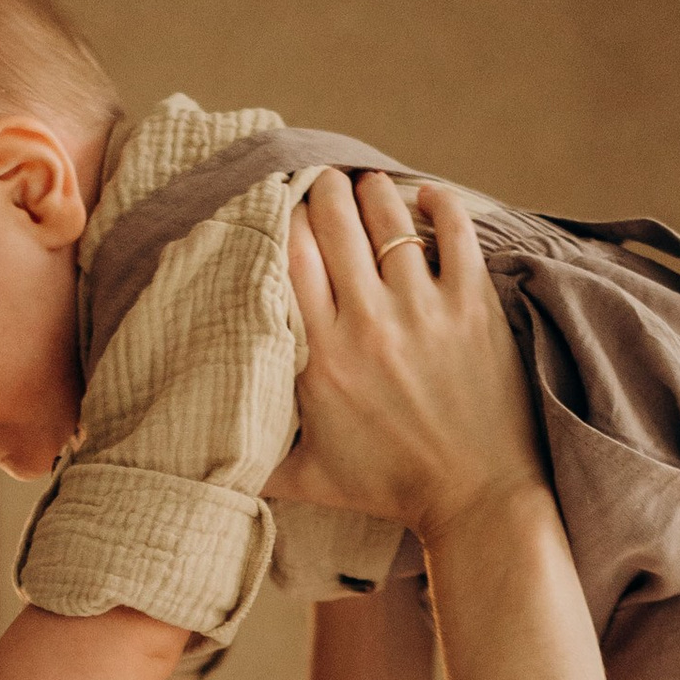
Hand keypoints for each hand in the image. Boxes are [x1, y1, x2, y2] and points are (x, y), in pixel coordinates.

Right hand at [278, 173, 540, 544]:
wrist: (475, 499)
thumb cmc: (391, 489)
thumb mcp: (310, 480)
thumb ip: (259, 462)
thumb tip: (203, 462)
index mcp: (321, 358)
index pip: (291, 258)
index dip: (284, 220)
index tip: (282, 208)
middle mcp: (367, 323)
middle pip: (334, 223)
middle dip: (324, 192)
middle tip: (323, 181)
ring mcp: (422, 310)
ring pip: (389, 218)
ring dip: (374, 192)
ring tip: (366, 185)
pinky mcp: (472, 306)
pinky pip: (455, 231)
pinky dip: (441, 203)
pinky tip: (427, 196)